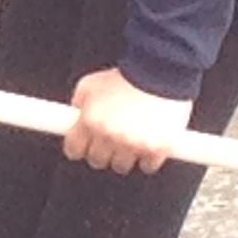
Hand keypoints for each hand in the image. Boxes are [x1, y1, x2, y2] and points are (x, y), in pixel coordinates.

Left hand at [64, 68, 191, 173]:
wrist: (163, 71)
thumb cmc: (129, 75)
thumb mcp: (92, 82)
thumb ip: (79, 101)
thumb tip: (74, 113)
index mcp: (90, 121)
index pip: (73, 150)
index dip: (79, 147)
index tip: (84, 145)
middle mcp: (110, 136)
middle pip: (97, 161)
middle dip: (102, 151)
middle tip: (110, 139)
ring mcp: (133, 144)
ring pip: (121, 166)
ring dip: (124, 155)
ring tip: (131, 139)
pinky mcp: (157, 149)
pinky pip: (147, 166)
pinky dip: (148, 158)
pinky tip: (149, 144)